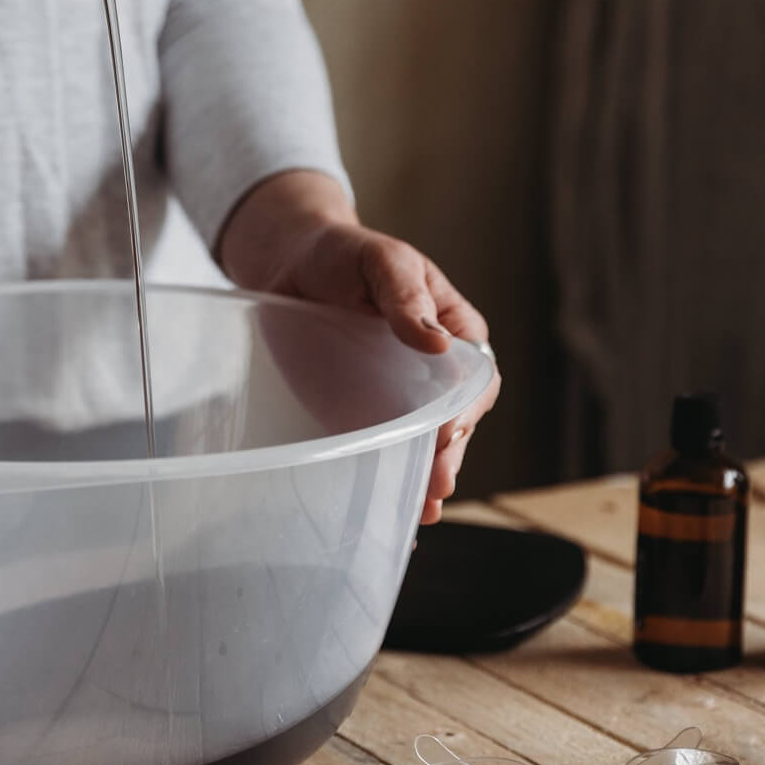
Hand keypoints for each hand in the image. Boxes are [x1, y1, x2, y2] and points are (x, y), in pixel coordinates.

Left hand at [219, 170, 501, 524]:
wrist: (290, 262)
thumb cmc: (345, 253)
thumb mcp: (380, 261)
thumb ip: (406, 297)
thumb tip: (437, 341)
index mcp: (453, 331)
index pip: (475, 379)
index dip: (466, 409)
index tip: (449, 431)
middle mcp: (434, 370)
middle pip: (455, 422)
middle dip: (448, 457)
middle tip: (434, 488)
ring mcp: (399, 396)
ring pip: (424, 443)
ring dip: (424, 478)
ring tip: (420, 511)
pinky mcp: (364, 412)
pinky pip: (384, 447)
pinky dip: (388, 478)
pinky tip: (390, 510)